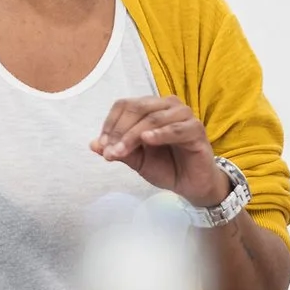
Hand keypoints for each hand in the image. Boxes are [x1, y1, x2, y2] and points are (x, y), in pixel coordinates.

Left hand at [92, 97, 230, 208]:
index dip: (110, 123)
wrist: (190, 184)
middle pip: (137, 108)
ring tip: (121, 152)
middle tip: (109, 151)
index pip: (125, 105)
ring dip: (133, 135)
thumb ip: (118, 150)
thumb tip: (93, 145)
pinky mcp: (196, 129)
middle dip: (119, 130)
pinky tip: (147, 140)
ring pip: (153, 118)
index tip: (101, 145)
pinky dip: (159, 134)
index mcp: (151, 108)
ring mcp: (183, 116)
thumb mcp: (137, 160)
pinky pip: (176, 128)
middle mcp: (167, 106)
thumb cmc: (165, 167)